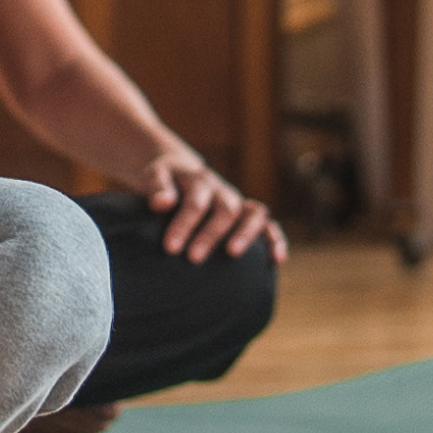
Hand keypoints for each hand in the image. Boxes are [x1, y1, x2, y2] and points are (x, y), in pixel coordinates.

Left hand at [143, 147, 283, 261]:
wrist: (179, 172)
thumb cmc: (164, 181)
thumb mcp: (155, 175)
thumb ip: (157, 187)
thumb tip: (162, 203)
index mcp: (200, 181)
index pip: (196, 202)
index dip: (184, 225)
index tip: (170, 248)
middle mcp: (223, 192)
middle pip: (226, 209)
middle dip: (211, 234)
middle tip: (193, 258)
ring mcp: (238, 204)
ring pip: (254, 214)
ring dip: (246, 234)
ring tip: (233, 254)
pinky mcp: (248, 217)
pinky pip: (269, 226)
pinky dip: (276, 241)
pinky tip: (277, 260)